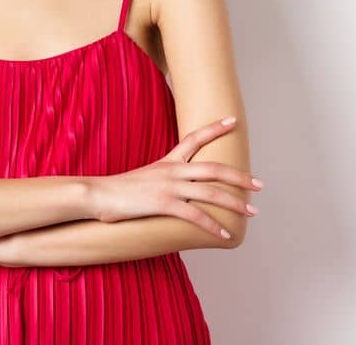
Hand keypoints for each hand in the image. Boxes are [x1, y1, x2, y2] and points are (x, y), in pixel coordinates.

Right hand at [86, 116, 262, 238]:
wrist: (96, 195)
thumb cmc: (116, 191)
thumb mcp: (143, 177)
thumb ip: (161, 179)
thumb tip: (171, 187)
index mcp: (168, 161)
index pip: (195, 138)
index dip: (215, 128)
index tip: (233, 121)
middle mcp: (173, 170)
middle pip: (215, 169)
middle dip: (240, 177)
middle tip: (260, 185)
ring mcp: (169, 187)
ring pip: (211, 193)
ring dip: (235, 203)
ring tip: (251, 211)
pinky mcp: (163, 204)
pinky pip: (195, 216)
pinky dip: (212, 226)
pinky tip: (224, 234)